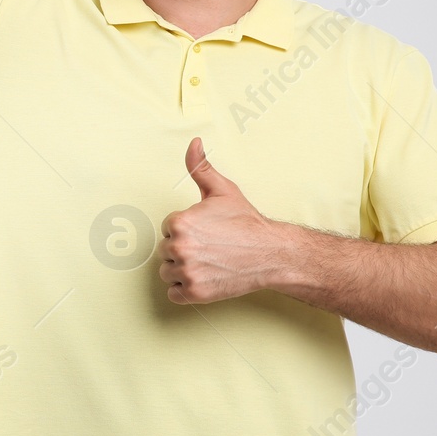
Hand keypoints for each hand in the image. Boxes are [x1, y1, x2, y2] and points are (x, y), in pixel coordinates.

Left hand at [158, 137, 292, 304]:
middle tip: (210, 247)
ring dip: (182, 269)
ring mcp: (187, 272)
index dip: (187, 229)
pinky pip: (173, 293)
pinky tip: (204, 277)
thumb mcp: (223, 190)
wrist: (271, 253)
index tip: (206, 232)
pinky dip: (185, 289)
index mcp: (180, 222)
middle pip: (165, 250)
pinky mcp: (194, 293)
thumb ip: (201, 166)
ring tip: (207, 262)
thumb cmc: (246, 222)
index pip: (168, 228)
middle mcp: (180, 247)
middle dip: (184, 249)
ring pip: (167, 271)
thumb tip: (194, 142)